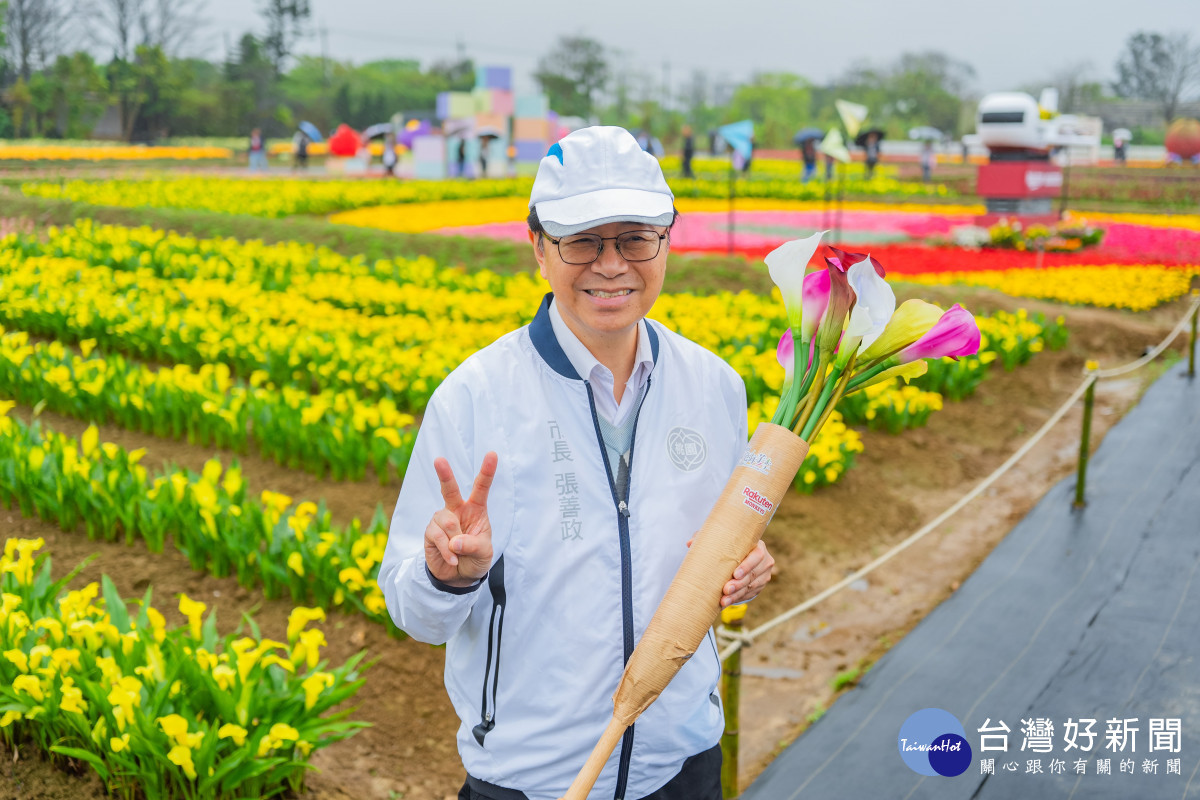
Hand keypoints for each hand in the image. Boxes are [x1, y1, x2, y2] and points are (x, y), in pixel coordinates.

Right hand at [424, 452, 497, 587]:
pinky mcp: (430, 532)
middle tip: (439, 460)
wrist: (459, 576)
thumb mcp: (484, 553)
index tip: (492, 454)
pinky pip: (437, 537)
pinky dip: (447, 551)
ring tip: (459, 552)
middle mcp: (457, 510)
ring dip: (455, 540)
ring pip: (446, 522)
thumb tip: (454, 541)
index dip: (487, 471)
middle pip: (450, 490)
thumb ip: (473, 545)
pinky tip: (452, 558)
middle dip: (444, 475)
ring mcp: (442, 520)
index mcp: (476, 509)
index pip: (481, 488)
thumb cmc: (475, 558)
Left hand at [684, 537, 775, 606]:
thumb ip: (705, 539)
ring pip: (751, 586)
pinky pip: (750, 594)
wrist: (737, 555)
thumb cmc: (727, 545)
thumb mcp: (718, 540)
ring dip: (737, 595)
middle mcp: (764, 561)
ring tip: (723, 600)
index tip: (734, 574)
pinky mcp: (759, 586)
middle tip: (725, 589)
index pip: (757, 556)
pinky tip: (727, 602)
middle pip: (753, 574)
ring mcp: (763, 575)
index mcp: (757, 546)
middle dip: (739, 584)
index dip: (747, 566)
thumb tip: (690, 543)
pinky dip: (737, 599)